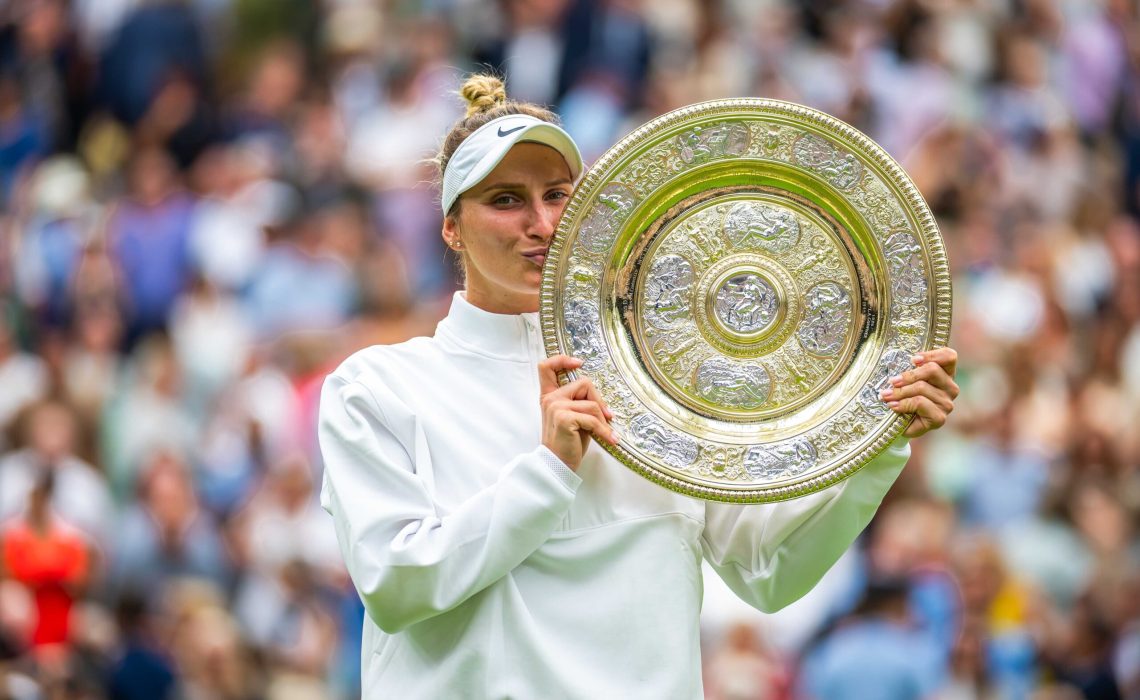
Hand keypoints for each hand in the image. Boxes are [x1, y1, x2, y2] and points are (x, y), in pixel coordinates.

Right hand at [538, 355, 618, 470]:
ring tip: (606, 433)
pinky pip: (593, 418)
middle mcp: (550, 398)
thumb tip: (602, 401)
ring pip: (592, 403)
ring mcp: (556, 407)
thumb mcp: (572, 418)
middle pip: (584, 383)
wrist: (557, 465)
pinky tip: (610, 439)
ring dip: (603, 420)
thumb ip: (578, 403)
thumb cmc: (568, 442)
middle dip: (599, 401)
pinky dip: (604, 430)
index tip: (579, 363)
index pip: (547, 367)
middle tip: (607, 417)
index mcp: (549, 396)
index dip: (562, 360)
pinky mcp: (564, 418)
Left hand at [880, 347, 958, 437]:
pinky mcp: (940, 418)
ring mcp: (947, 403)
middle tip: (892, 381)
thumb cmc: (903, 398)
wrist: (900, 424)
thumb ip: (908, 370)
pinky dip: (903, 403)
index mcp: (945, 374)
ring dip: (900, 391)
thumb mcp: (906, 380)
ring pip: (922, 387)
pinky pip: (919, 403)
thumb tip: (898, 366)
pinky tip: (894, 406)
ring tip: (886, 396)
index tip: (913, 360)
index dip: (932, 355)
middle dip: (908, 375)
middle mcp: (950, 387)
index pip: (949, 357)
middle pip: (932, 370)